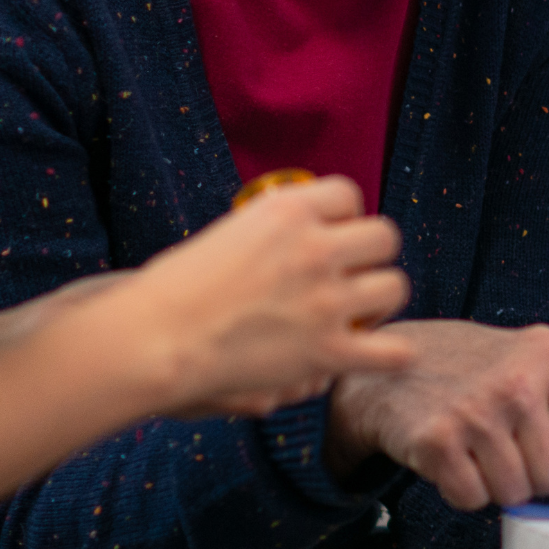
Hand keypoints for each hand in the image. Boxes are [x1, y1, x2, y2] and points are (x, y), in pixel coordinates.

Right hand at [108, 176, 413, 417]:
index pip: (348, 194)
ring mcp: (325, 300)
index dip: (342, 217)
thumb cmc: (170, 290)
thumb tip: (299, 237)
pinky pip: (393, 351)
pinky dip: (387, 354)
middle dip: (369, 255)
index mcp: (286, 210)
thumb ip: (269, 234)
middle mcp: (314, 248)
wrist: (152, 339)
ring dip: (378, 300)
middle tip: (347, 277)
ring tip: (356, 316)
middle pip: (385, 236)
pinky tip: (366, 354)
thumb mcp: (225, 235)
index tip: (327, 236)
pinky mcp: (328, 352)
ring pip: (395, 287)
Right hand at [325, 319, 548, 505]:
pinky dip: (461, 488)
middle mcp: (515, 381)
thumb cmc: (464, 369)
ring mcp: (474, 410)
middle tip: (502, 441)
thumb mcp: (526, 368)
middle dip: (533, 473)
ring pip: (515, 494)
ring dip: (494, 483)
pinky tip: (449, 454)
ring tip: (472, 443)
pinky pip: (472, 498)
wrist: (379, 364)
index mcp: (545, 357)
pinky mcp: (437, 439)